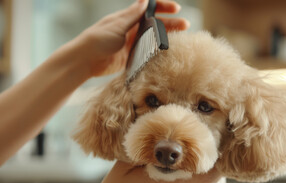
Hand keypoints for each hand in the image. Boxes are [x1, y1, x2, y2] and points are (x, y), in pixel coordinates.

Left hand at [72, 0, 188, 76]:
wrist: (85, 61)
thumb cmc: (97, 40)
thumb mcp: (116, 26)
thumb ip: (131, 15)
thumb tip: (144, 0)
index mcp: (127, 18)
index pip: (149, 9)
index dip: (163, 7)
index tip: (176, 8)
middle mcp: (131, 29)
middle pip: (154, 23)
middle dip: (170, 23)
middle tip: (186, 25)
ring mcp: (131, 43)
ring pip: (153, 37)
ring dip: (166, 36)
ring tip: (181, 38)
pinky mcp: (130, 56)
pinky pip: (147, 51)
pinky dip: (156, 51)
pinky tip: (166, 52)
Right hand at [86, 161, 220, 182]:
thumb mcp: (125, 165)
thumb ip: (142, 152)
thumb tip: (155, 138)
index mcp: (166, 182)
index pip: (202, 173)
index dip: (213, 161)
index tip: (214, 149)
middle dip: (216, 170)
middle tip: (214, 157)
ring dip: (208, 181)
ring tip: (206, 167)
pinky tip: (192, 182)